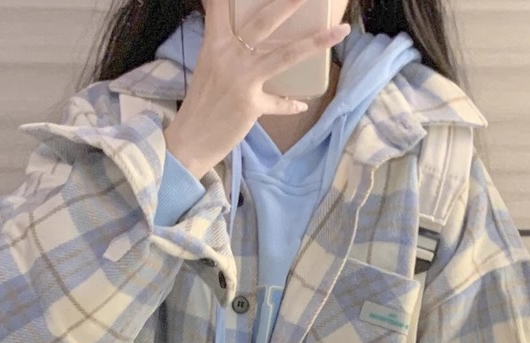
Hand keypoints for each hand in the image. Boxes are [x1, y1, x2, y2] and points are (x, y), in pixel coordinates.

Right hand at [164, 0, 350, 177]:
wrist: (190, 140)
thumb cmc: (201, 102)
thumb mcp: (208, 65)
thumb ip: (225, 45)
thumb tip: (243, 33)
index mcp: (215, 43)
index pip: (223, 6)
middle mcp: (229, 56)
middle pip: (265, 21)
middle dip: (290, 3)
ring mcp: (242, 80)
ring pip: (285, 55)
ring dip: (315, 42)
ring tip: (339, 31)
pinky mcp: (251, 105)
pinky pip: (280, 103)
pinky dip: (290, 104)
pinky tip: (300, 104)